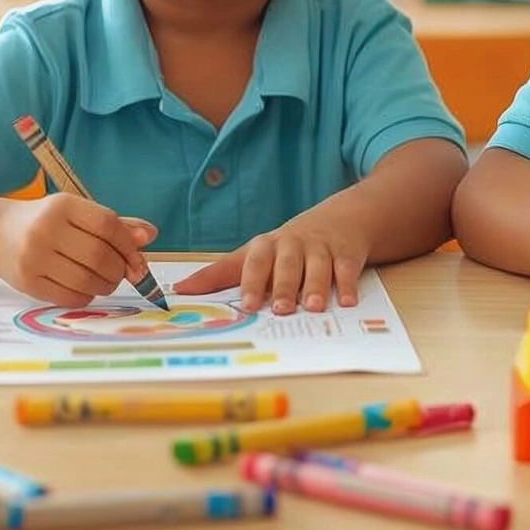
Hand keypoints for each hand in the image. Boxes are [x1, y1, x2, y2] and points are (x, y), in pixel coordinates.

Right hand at [0, 194, 156, 307]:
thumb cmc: (48, 223)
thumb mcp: (78, 214)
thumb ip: (115, 225)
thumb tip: (150, 235)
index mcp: (62, 205)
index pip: (108, 225)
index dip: (129, 246)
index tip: (137, 259)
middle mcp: (46, 228)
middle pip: (99, 256)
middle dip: (119, 270)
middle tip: (121, 274)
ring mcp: (34, 256)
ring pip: (86, 280)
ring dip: (105, 286)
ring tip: (105, 281)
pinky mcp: (27, 282)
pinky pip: (70, 297)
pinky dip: (86, 297)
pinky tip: (85, 289)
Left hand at [175, 213, 371, 313]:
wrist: (338, 220)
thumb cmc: (287, 247)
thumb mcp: (253, 254)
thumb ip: (220, 273)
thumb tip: (181, 290)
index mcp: (267, 246)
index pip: (255, 262)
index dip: (251, 282)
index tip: (246, 305)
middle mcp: (293, 244)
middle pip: (287, 264)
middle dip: (284, 286)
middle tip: (280, 309)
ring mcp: (321, 248)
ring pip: (318, 265)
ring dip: (316, 286)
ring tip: (313, 307)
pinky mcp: (347, 253)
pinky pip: (347, 268)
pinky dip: (347, 285)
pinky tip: (346, 301)